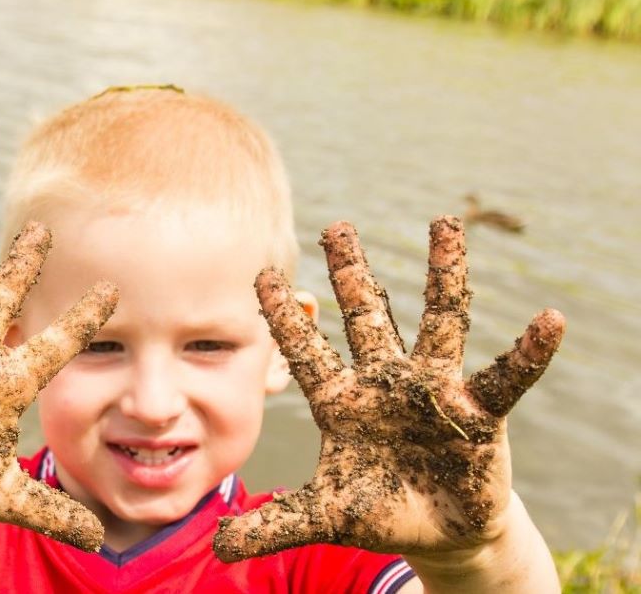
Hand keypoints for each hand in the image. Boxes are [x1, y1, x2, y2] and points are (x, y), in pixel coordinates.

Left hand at [214, 217, 564, 560]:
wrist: (439, 533)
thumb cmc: (379, 510)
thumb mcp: (323, 516)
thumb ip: (274, 524)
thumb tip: (219, 547)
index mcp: (342, 401)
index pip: (306, 352)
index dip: (283, 318)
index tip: (259, 275)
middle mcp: (386, 383)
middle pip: (366, 318)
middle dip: (352, 274)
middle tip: (336, 226)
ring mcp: (434, 391)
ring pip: (437, 322)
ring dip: (444, 274)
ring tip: (447, 223)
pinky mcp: (479, 413)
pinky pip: (506, 377)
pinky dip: (528, 353)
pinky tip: (551, 323)